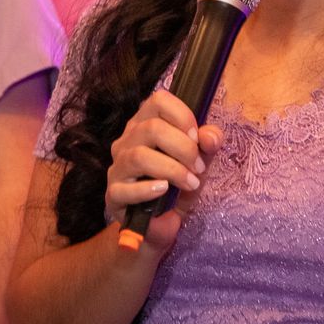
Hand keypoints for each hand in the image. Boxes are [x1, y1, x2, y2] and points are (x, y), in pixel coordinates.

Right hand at [105, 90, 223, 250]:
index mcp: (145, 124)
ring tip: (190, 183)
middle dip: (183, 148)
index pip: (158, 101)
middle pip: (151, 128)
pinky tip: (164, 191)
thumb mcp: (200, 162)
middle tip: (199, 168)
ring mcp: (117, 167)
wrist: (163, 223)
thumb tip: (211, 137)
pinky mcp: (113, 194)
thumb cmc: (179, 186)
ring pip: (139, 156)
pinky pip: (125, 188)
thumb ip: (208, 145)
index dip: (182, 116)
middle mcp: (127, 141)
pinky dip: (148, 189)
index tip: (198, 138)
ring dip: (172, 170)